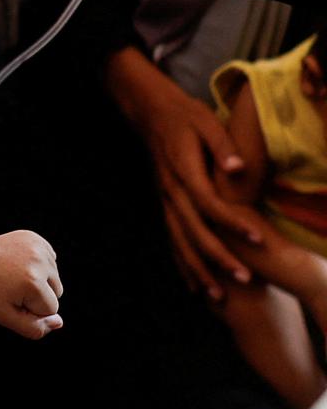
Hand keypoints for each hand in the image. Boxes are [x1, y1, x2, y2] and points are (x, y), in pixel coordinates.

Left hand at [0, 231, 63, 339]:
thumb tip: (59, 322)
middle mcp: (40, 263)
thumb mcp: (6, 317)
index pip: (51, 309)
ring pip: (54, 276)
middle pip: (57, 292)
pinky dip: (39, 265)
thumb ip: (34, 328)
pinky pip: (50, 260)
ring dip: (39, 280)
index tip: (12, 299)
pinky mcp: (35, 238)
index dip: (32, 309)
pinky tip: (19, 265)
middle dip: (38, 294)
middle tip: (12, 287)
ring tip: (14, 276)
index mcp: (34, 283)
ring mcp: (38, 247)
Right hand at [106, 48, 262, 299]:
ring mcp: (165, 200)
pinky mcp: (164, 204)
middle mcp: (171, 191)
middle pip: (193, 231)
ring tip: (218, 296)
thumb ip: (223, 146)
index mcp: (183, 171)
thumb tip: (238, 169)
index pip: (210, 204)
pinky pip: (171, 239)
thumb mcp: (206, 122)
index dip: (233, 223)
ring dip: (198, 269)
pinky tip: (192, 284)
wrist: (149, 112)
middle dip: (218, 258)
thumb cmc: (184, 115)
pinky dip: (182, 263)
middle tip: (245, 279)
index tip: (259, 239)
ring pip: (179, 241)